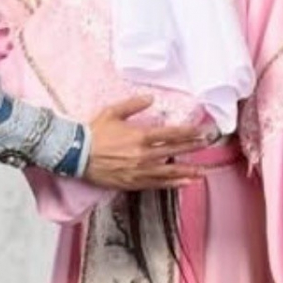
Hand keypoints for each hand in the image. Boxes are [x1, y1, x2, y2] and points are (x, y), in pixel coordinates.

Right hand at [84, 96, 208, 189]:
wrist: (75, 154)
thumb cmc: (93, 132)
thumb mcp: (112, 112)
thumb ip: (133, 105)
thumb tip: (151, 98)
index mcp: (140, 136)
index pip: (171, 134)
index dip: (189, 133)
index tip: (202, 131)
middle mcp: (143, 155)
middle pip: (174, 151)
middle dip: (192, 148)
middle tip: (208, 146)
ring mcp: (139, 170)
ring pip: (169, 171)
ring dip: (187, 171)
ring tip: (202, 172)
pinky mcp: (132, 182)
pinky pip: (156, 184)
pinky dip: (171, 184)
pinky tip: (183, 184)